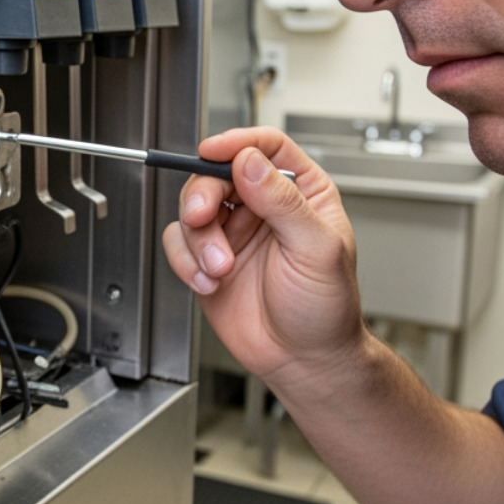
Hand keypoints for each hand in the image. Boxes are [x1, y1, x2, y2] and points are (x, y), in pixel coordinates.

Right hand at [161, 127, 368, 381]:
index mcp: (301, 193)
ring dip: (199, 242)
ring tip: (219, 270)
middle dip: (202, 195)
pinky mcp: (206, 258)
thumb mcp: (316, 249)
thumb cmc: (326, 309)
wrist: (303, 360)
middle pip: (216, 173)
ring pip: (192, 208)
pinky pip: (178, 243)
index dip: (236, 143)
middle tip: (201, 217)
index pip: (266, 148)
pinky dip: (185, 263)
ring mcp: (232, 232)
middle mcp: (262, 206)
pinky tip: (209, 282)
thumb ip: (284, 202)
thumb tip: (250, 162)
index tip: (212, 152)